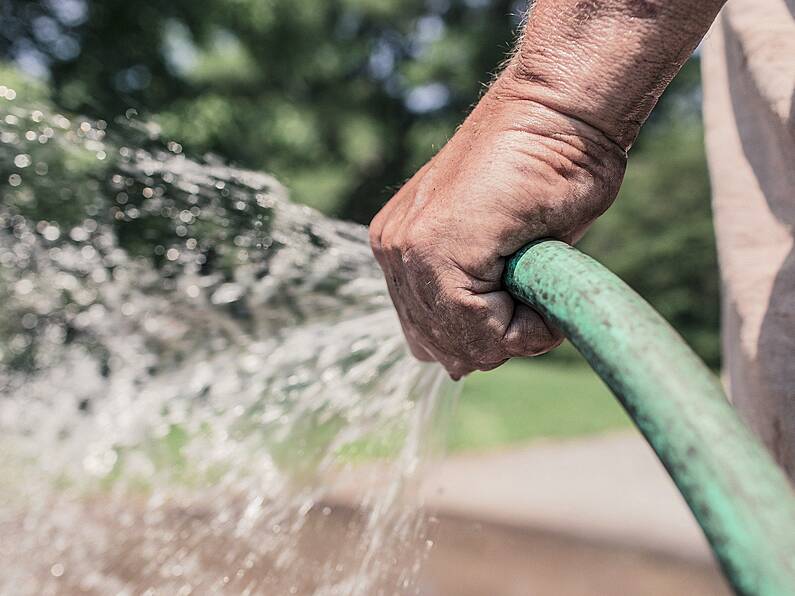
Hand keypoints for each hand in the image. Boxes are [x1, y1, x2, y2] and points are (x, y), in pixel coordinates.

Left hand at [369, 67, 626, 378]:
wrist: (561, 112)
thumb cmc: (547, 172)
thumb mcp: (503, 252)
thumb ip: (472, 299)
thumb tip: (455, 367)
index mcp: (402, 249)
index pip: (432, 337)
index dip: (488, 338)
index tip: (526, 300)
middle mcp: (394, 250)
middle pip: (442, 348)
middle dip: (497, 340)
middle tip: (535, 294)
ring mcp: (406, 248)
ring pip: (461, 345)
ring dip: (513, 333)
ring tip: (539, 284)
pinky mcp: (433, 248)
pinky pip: (479, 328)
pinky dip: (525, 326)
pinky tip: (541, 283)